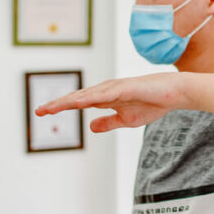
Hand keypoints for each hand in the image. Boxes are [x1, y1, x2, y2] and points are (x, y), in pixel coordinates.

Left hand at [35, 73, 185, 132]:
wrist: (174, 94)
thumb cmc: (151, 103)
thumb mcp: (126, 119)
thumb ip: (108, 122)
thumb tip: (90, 127)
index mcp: (104, 98)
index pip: (78, 102)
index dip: (60, 106)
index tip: (42, 112)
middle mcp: (106, 90)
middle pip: (77, 96)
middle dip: (58, 103)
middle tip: (39, 110)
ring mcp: (115, 87)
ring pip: (88, 94)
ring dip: (70, 100)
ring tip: (53, 107)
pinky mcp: (126, 87)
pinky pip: (105, 93)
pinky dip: (91, 97)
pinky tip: (79, 102)